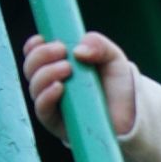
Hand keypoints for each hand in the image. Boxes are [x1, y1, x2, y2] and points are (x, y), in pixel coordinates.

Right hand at [21, 31, 136, 141]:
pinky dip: (47, 96)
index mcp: (57, 65)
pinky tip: (59, 87)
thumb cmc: (116, 86)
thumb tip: (78, 49)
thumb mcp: (112, 58)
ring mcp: (52, 103)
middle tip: (61, 51)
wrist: (129, 117)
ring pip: (34, 87)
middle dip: (42, 55)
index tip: (42, 38)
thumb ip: (99, 45)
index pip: (34, 54)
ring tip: (67, 68)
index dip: (33, 46)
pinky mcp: (56, 123)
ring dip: (46, 73)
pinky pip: (42, 110)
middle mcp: (50, 83)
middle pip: (31, 68)